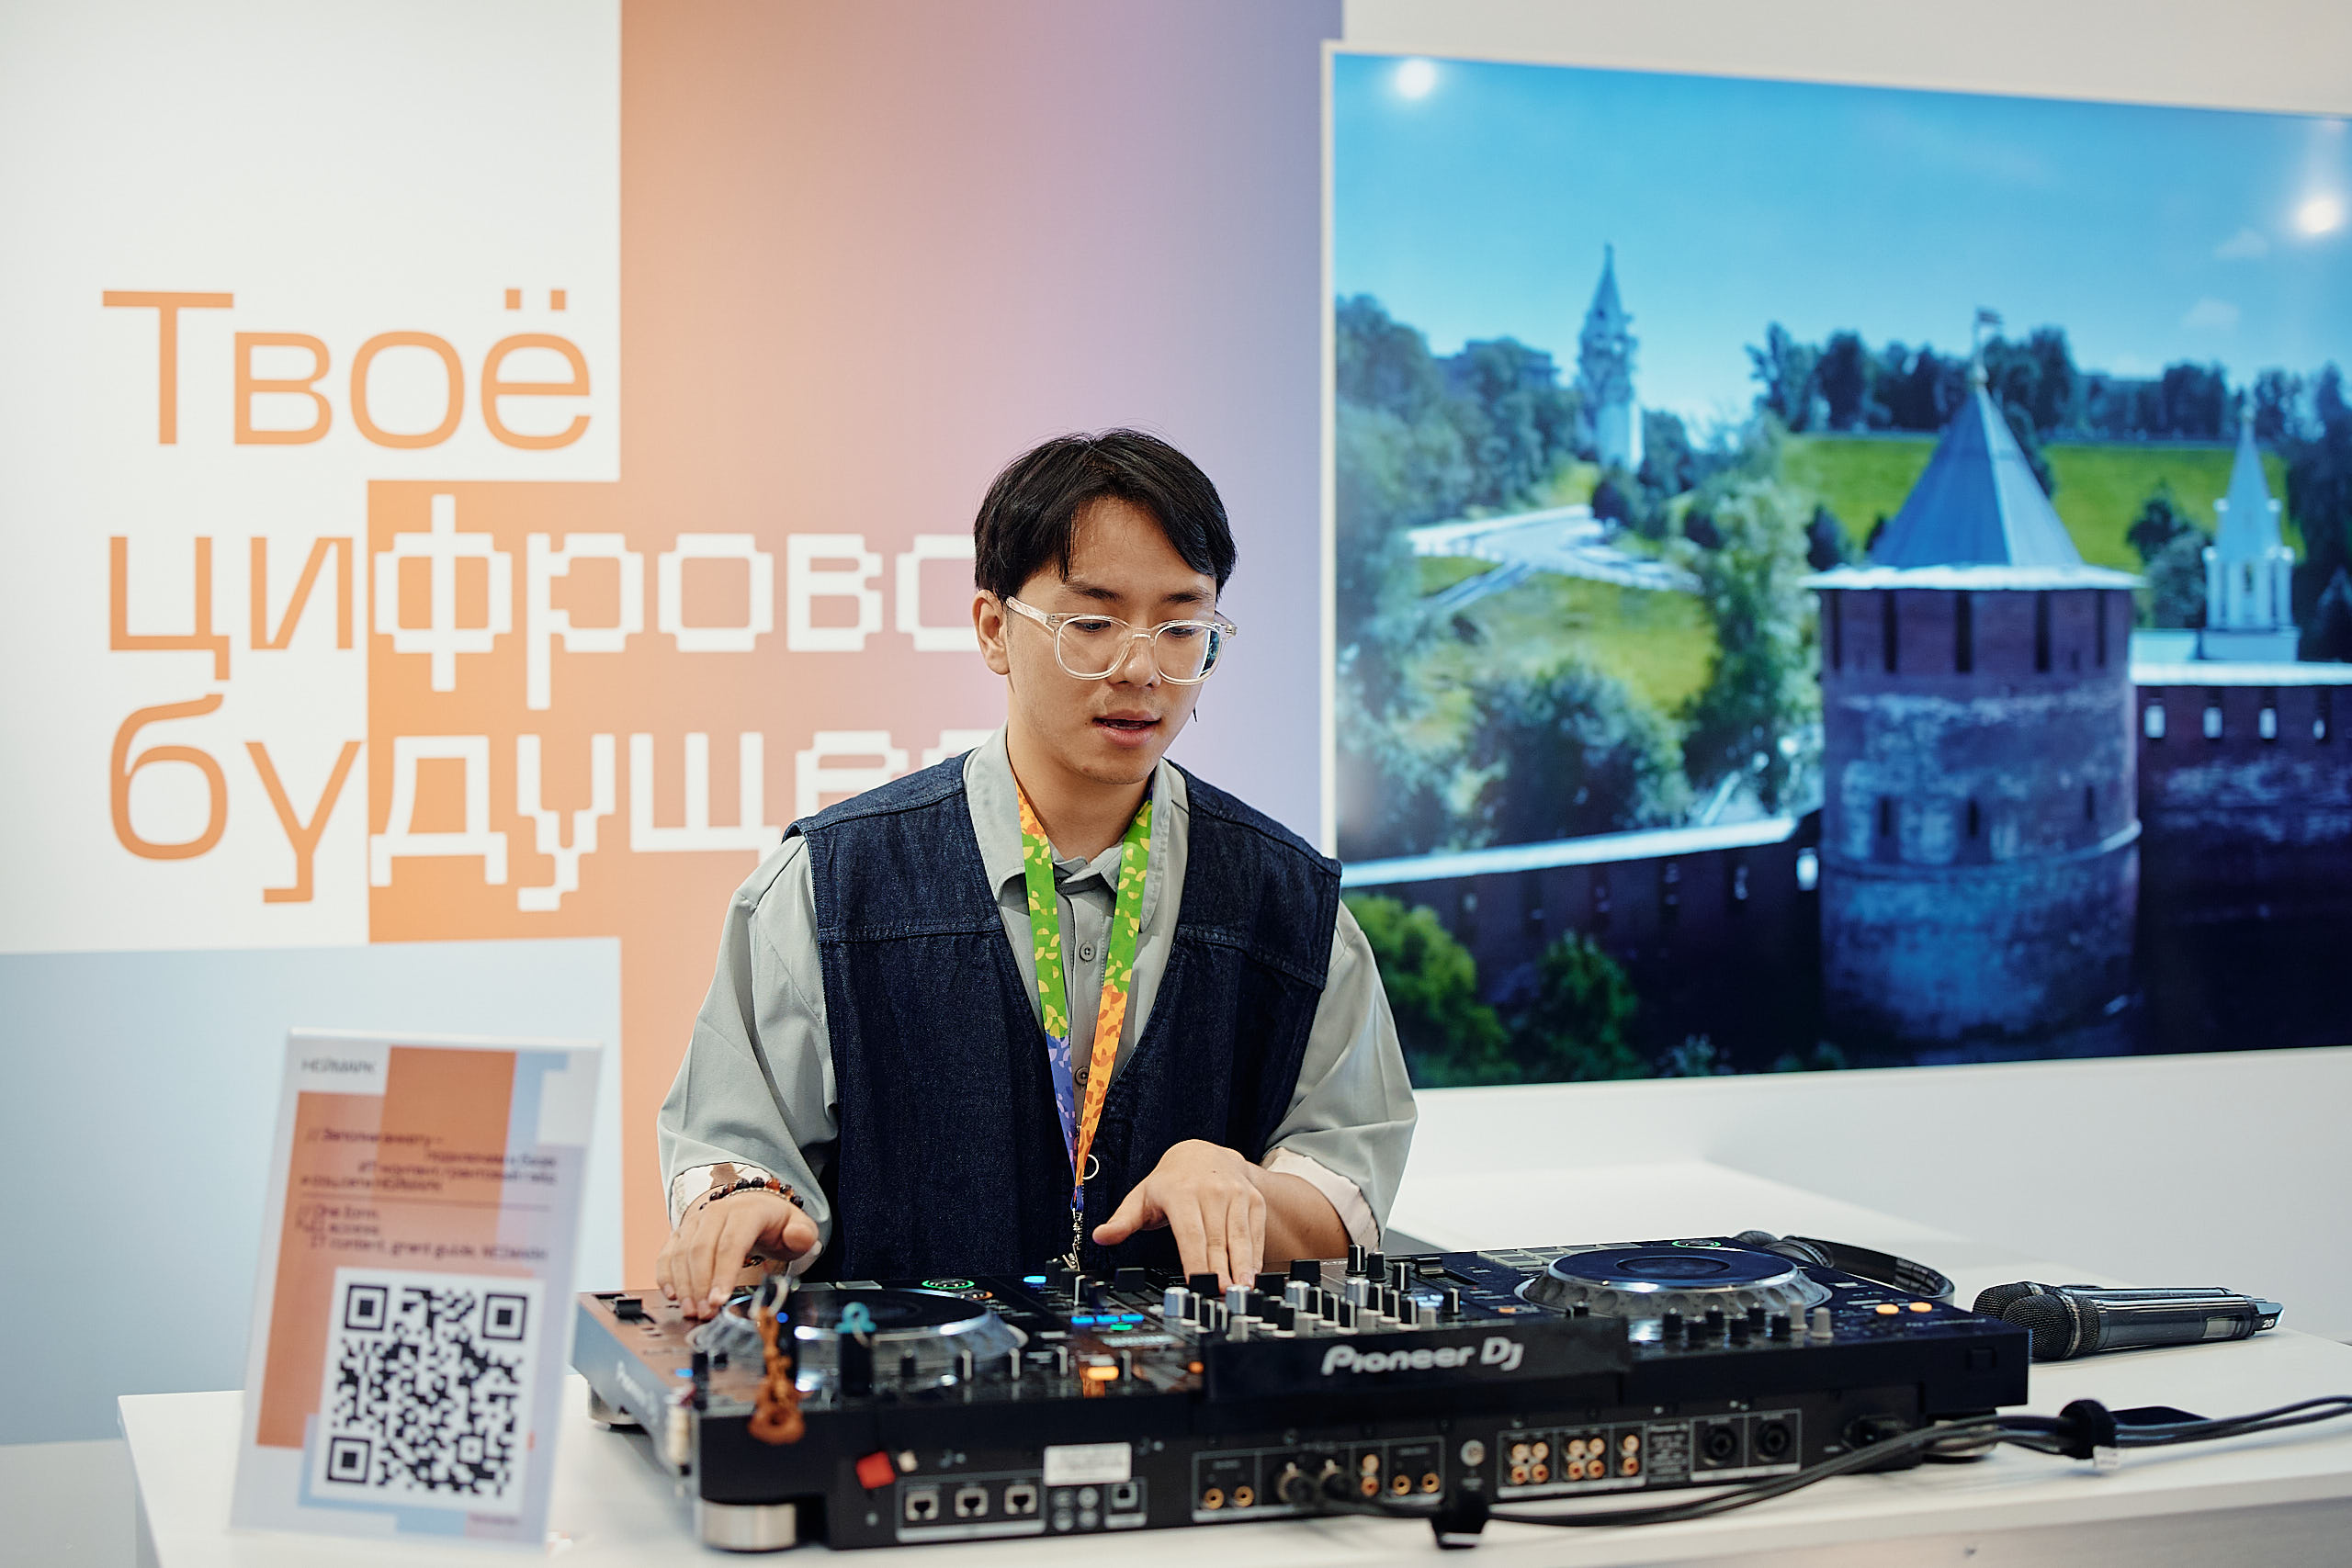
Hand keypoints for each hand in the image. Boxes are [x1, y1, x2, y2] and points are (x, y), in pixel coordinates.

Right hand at [654, 1190, 819, 1320]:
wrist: (751, 1204)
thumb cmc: (774, 1222)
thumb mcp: (797, 1225)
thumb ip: (802, 1233)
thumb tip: (797, 1237)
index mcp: (747, 1211)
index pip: (731, 1242)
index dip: (723, 1273)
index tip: (719, 1300)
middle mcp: (716, 1212)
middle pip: (701, 1249)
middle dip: (701, 1285)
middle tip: (705, 1314)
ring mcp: (695, 1222)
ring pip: (681, 1252)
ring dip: (684, 1285)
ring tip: (692, 1311)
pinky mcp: (681, 1233)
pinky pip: (667, 1254)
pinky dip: (666, 1275)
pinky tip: (673, 1295)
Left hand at [1090, 1139, 1265, 1289]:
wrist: (1204, 1154)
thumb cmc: (1170, 1183)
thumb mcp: (1141, 1197)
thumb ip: (1122, 1221)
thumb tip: (1100, 1236)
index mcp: (1180, 1192)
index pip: (1190, 1233)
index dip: (1194, 1260)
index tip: (1196, 1283)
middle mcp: (1211, 1191)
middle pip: (1216, 1239)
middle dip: (1220, 1270)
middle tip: (1222, 1295)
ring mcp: (1235, 1194)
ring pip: (1239, 1236)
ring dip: (1242, 1265)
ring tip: (1242, 1288)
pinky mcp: (1253, 1199)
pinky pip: (1255, 1230)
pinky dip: (1255, 1253)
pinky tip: (1252, 1273)